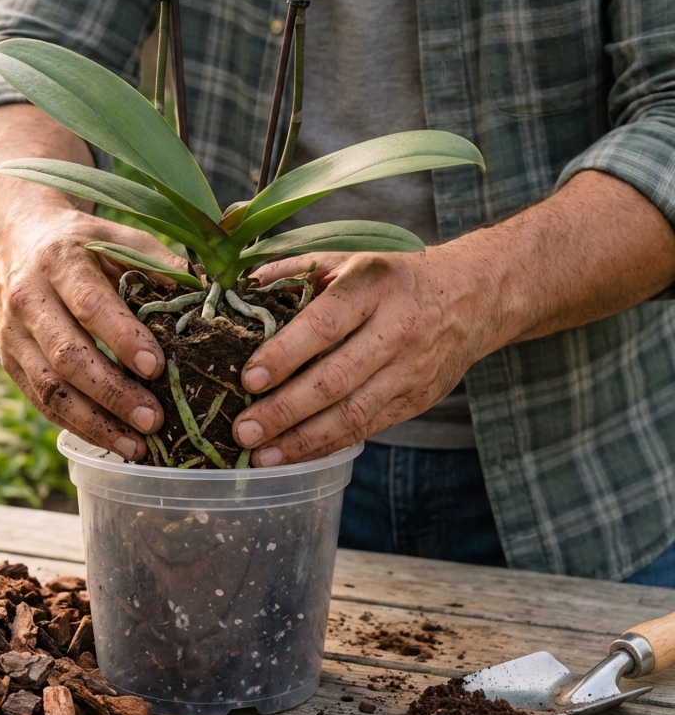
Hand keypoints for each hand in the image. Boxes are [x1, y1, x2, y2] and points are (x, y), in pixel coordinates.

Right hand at [0, 104, 189, 459]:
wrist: (19, 238)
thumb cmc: (85, 243)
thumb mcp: (121, 238)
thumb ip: (162, 267)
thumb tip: (215, 299)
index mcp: (60, 262)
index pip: (92, 305)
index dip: (123, 338)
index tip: (157, 367)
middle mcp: (29, 299)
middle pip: (68, 355)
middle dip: (113, 393)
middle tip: (154, 420)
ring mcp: (13, 335)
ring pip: (50, 388)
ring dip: (95, 423)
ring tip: (137, 447)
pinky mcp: (11, 362)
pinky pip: (42, 402)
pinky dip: (78, 426)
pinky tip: (113, 441)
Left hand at [230, 246, 497, 465]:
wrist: (472, 295)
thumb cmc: (392, 277)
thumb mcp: (349, 258)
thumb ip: (294, 271)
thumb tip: (241, 289)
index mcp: (373, 286)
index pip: (324, 325)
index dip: (284, 355)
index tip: (248, 379)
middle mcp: (396, 330)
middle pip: (335, 380)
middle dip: (284, 410)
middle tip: (243, 431)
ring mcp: (411, 370)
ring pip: (352, 414)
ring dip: (302, 441)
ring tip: (261, 456)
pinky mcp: (418, 400)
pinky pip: (368, 429)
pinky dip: (328, 446)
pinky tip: (294, 455)